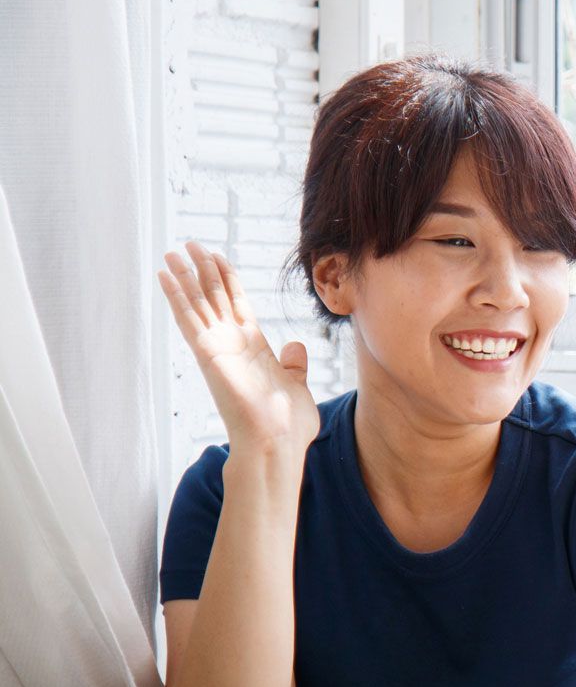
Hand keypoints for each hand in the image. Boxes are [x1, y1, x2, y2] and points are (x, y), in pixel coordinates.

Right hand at [156, 241, 319, 455]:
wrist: (277, 442)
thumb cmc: (288, 423)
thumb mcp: (298, 385)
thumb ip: (294, 364)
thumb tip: (296, 347)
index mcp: (254, 347)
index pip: (237, 303)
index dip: (227, 279)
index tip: (218, 257)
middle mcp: (233, 343)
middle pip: (215, 296)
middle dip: (203, 269)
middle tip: (190, 244)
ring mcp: (218, 347)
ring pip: (198, 302)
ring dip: (185, 276)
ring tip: (174, 250)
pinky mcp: (207, 354)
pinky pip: (188, 319)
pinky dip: (176, 296)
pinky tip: (165, 276)